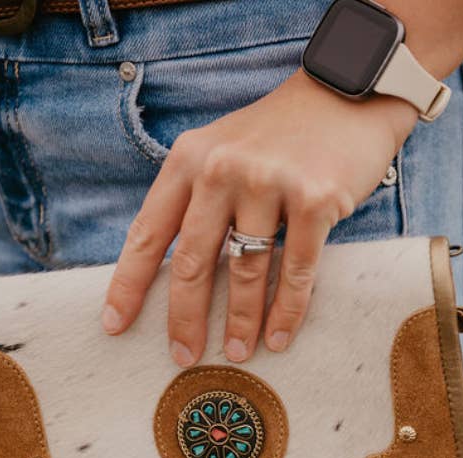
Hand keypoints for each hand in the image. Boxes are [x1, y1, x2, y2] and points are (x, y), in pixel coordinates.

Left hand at [102, 70, 418, 365]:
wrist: (347, 96)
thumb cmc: (281, 135)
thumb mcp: (221, 150)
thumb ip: (195, 197)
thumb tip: (177, 273)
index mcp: (190, 160)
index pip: (149, 233)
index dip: (129, 284)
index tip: (115, 325)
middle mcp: (223, 170)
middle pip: (193, 262)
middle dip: (184, 319)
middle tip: (182, 356)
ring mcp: (270, 184)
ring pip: (246, 272)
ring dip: (240, 322)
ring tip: (237, 352)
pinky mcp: (316, 201)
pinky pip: (296, 271)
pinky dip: (288, 312)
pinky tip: (279, 337)